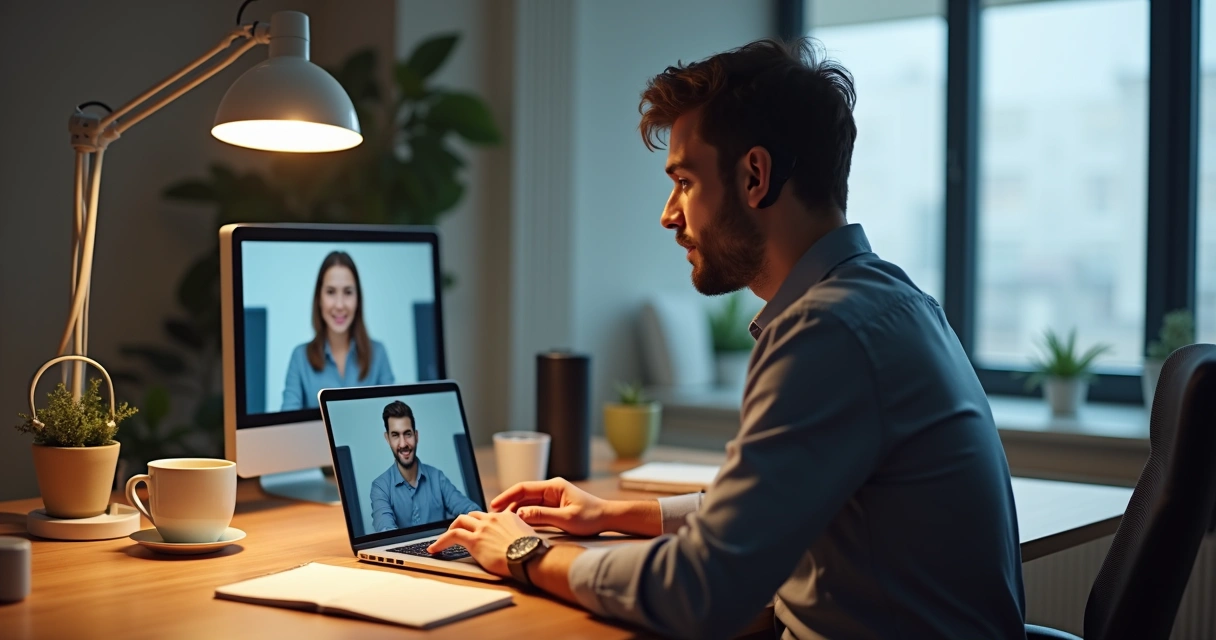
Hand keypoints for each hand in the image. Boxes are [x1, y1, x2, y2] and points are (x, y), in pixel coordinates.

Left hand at [427, 511, 535, 577]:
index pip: (489, 515)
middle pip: (472, 514)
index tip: (478, 528)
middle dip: (464, 522)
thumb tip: (521, 540)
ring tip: (445, 538)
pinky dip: (441, 541)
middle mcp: (493, 518)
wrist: (529, 556)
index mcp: (507, 517)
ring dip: (451, 529)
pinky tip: (435, 548)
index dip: (481, 522)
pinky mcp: (474, 540)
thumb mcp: (529, 537)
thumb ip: (521, 534)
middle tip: (459, 531)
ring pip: (460, 521)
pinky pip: (452, 535)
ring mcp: (483, 528)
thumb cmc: (531, 552)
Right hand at [490, 478, 608, 536]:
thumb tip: (520, 514)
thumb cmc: (591, 517)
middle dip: (509, 505)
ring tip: (503, 523)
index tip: (494, 505)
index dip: (507, 496)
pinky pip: (536, 510)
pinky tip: (518, 525)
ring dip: (516, 512)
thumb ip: (542, 516)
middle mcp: (551, 489)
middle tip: (495, 519)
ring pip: (528, 503)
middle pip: (523, 496)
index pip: (523, 488)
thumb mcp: (565, 518)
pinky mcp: (555, 506)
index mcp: (553, 486)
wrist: (608, 518)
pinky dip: (526, 516)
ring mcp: (553, 497)